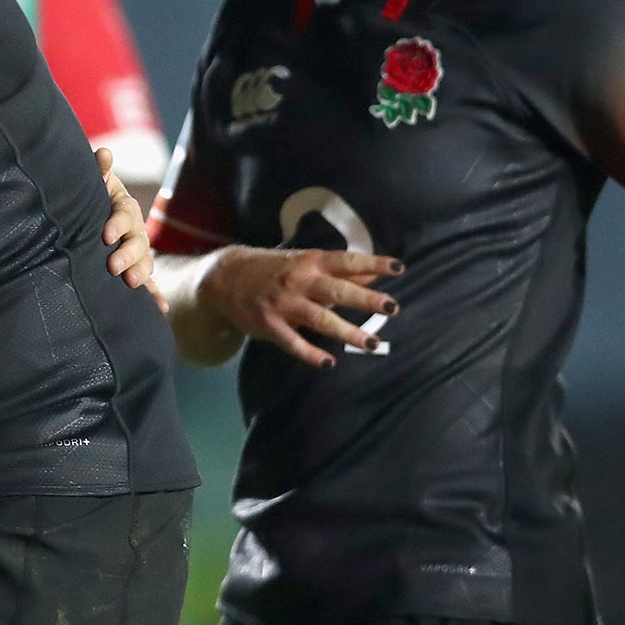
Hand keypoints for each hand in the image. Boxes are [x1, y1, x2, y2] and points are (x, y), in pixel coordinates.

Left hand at [99, 148, 164, 310]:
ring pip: (145, 263)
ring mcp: (138, 251)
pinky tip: (161, 310)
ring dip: (141, 274)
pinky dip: (155, 295)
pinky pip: (148, 283)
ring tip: (132, 284)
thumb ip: (100, 170)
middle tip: (113, 266)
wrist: (96, 215)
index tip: (105, 235)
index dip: (117, 224)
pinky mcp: (136, 269)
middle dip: (127, 254)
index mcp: (125, 209)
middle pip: (137, 242)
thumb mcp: (96, 183)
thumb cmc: (94, 197)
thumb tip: (104, 153)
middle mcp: (136, 230)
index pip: (124, 214)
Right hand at [197, 245, 401, 367]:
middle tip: (392, 307)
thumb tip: (377, 272)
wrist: (225, 277)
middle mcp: (299, 281)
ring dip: (347, 332)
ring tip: (372, 343)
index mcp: (310, 262)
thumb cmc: (274, 268)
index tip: (399, 268)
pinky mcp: (269, 325)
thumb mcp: (305, 261)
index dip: (373, 263)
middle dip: (366, 299)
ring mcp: (283, 304)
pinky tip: (328, 363)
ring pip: (320, 319)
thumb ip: (341, 270)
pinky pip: (292, 343)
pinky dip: (310, 354)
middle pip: (337, 290)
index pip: (347, 261)